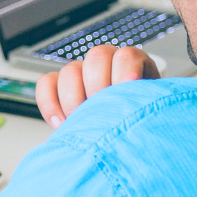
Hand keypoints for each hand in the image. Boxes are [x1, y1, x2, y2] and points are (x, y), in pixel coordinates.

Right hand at [36, 45, 159, 127]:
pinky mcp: (60, 87)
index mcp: (134, 66)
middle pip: (96, 56)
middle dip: (98, 86)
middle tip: (103, 111)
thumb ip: (144, 106)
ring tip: (82, 122)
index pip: (126, 55)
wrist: (127, 141)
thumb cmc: (139, 126)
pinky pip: (46, 83)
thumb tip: (137, 108)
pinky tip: (61, 123)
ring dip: (74, 99)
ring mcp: (82, 74)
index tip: (129, 88)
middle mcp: (107, 65)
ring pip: (70, 70)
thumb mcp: (150, 113)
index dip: (126, 71)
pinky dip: (50, 103)